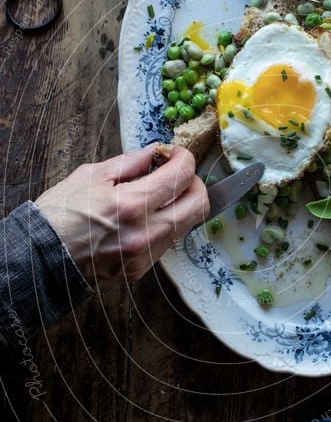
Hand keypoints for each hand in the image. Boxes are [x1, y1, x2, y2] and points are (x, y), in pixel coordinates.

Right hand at [35, 145, 208, 285]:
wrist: (41, 258)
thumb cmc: (60, 214)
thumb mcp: (90, 176)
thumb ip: (130, 162)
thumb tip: (155, 152)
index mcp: (131, 204)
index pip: (182, 177)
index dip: (186, 159)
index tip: (177, 154)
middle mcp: (146, 232)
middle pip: (199, 204)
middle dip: (194, 182)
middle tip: (177, 174)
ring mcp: (146, 254)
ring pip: (187, 224)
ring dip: (180, 204)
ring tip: (158, 195)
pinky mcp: (142, 269)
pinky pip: (167, 242)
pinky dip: (164, 224)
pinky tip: (144, 217)